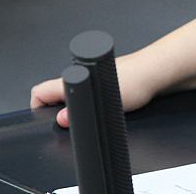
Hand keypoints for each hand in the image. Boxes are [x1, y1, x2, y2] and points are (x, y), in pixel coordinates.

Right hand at [29, 54, 155, 127]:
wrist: (158, 72)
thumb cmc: (136, 79)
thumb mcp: (104, 103)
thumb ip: (80, 113)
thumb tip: (62, 120)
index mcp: (73, 77)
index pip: (40, 92)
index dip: (36, 108)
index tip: (42, 122)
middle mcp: (80, 76)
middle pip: (55, 97)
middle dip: (59, 112)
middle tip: (71, 123)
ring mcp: (93, 79)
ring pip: (74, 97)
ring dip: (78, 109)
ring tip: (93, 115)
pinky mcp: (106, 83)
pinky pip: (90, 97)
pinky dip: (93, 105)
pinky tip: (105, 110)